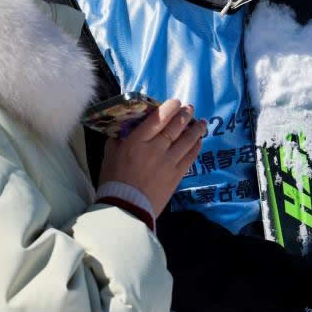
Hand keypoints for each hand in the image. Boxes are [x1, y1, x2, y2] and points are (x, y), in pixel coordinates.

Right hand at [100, 99, 205, 215]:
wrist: (126, 209)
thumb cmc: (113, 181)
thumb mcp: (109, 155)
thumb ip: (118, 140)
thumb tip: (124, 128)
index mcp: (136, 142)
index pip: (157, 119)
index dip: (169, 108)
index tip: (176, 102)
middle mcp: (155, 149)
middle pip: (174, 128)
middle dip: (184, 115)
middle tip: (190, 108)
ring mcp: (168, 162)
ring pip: (186, 141)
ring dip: (195, 130)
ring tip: (201, 122)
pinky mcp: (176, 176)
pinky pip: (190, 158)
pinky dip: (196, 147)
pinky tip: (199, 141)